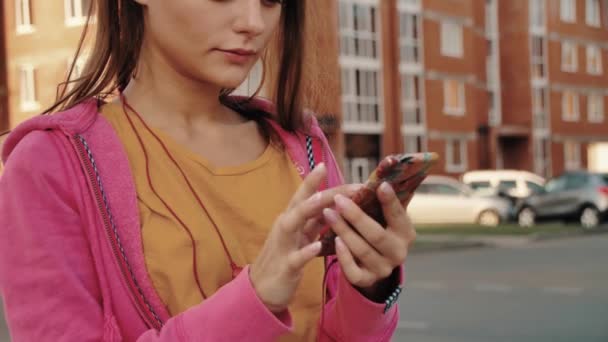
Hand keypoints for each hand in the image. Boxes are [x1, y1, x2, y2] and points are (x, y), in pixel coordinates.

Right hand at [250, 163, 360, 313]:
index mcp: (292, 219)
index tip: (326, 164)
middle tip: (346, 184)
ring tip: (322, 200)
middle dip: (321, 191)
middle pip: (301, 204)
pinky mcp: (285, 267)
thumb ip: (316, 218)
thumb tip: (336, 201)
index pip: (305, 196)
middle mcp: (285, 227)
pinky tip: (317, 247)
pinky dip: (305, 252)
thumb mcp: (301, 235)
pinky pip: (295, 259)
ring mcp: (283, 246)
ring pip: (292, 224)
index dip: (314, 180)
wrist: (261, 290)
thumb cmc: (285, 258)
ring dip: (306, 210)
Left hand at [322, 182, 415, 294]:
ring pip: (362, 250)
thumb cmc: (378, 229)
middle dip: (356, 216)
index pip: (398, 215)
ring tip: (328, 213)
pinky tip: (334, 240)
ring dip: (343, 231)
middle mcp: (398, 253)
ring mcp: (383, 269)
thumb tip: (381, 177)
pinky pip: (353, 271)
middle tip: (338, 199)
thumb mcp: (385, 217)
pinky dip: (343, 256)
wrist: (374, 262)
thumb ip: (383, 201)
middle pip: (376, 235)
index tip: (380, 186)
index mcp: (406, 233)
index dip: (390, 202)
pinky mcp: (366, 280)